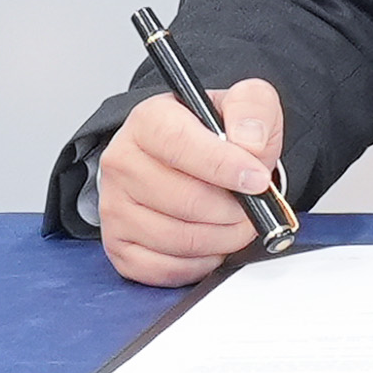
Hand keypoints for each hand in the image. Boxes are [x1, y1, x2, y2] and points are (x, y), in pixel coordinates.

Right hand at [96, 75, 289, 289]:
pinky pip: (164, 268)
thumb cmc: (216, 135)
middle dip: (233, 210)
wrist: (197, 161)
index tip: (257, 180)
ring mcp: (115, 207)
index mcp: (149, 121)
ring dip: (222, 238)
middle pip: (183, 199)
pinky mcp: (118, 245)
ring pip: (176, 238)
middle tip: (255, 207)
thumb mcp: (244, 103)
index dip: (223, 166)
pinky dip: (199, 263)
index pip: (179, 144)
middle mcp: (122, 162)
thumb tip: (248, 144)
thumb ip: (252, 110)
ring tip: (238, 223)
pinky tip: (212, 243)